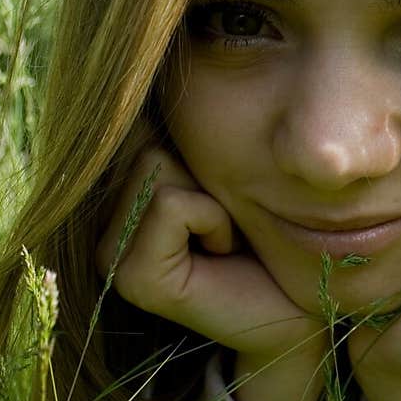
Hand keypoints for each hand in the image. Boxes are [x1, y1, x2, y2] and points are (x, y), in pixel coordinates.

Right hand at [96, 147, 327, 400]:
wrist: (297, 310)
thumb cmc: (267, 238)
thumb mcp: (221, 174)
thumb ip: (180, 140)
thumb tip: (150, 90)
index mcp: (115, 202)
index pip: (140, 127)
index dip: (201, 154)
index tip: (219, 203)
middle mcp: (102, 230)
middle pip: (149, 146)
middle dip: (205, 175)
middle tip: (226, 225)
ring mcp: (112, 259)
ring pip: (157, 166)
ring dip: (213, 198)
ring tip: (225, 238)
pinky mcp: (137, 280)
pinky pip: (173, 205)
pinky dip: (214, 220)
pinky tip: (223, 254)